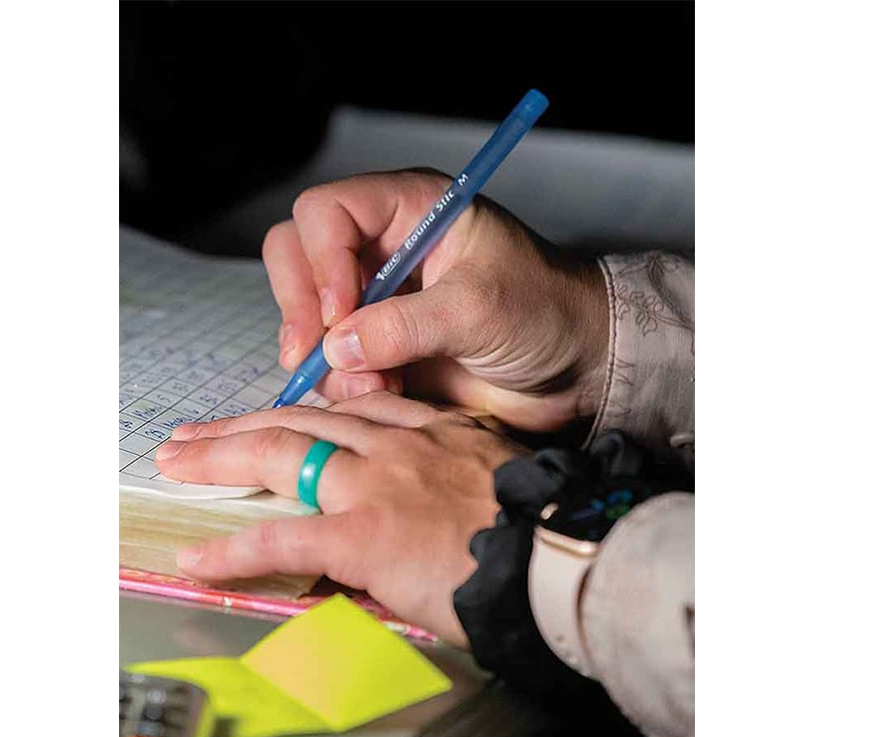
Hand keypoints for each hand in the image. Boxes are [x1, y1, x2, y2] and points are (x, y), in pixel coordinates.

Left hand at [155, 392, 522, 645]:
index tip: (275, 415)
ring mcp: (377, 483)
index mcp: (433, 430)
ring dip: (220, 458)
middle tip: (196, 432)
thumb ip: (457, 478)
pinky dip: (235, 550)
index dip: (302, 409)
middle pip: (302, 419)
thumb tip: (432, 504)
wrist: (562, 552)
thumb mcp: (500, 480)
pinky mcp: (365, 534)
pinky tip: (200, 557)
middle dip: (241, 425)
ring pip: (282, 453)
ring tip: (178, 462)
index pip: (352, 409)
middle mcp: (398, 443)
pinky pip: (284, 539)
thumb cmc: (545, 525)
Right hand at [265, 170, 608, 430]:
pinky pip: (328, 358)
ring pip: (304, 313)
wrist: (575, 367)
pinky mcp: (377, 343)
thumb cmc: (546, 312)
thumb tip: (336, 346)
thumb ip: (405, 325)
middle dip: (300, 309)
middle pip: (295, 254)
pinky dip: (341, 382)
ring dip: (324, 356)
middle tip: (317, 355)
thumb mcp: (480, 309)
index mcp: (412, 208)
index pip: (327, 212)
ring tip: (374, 386)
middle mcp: (384, 246)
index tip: (338, 315)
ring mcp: (376, 296)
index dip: (321, 261)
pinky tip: (382, 394)